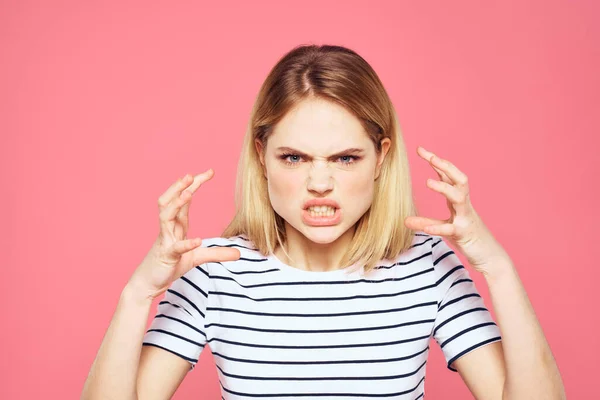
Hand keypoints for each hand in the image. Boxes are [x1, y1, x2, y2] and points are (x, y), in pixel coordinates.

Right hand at [127, 169, 240, 299]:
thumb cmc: (168, 266)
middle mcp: (168, 228)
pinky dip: (186, 243)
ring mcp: (165, 241)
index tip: (210, 171)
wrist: (147, 284)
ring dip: (176, 204)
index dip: (195, 185)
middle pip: (171, 201)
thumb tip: (239, 253)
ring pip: (166, 216)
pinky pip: (176, 248)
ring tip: (188, 193)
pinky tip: (197, 240)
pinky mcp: (166, 256)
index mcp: (176, 225)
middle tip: (193, 174)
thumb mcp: (196, 258)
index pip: (184, 199)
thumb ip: (216, 253)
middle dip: (181, 187)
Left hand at [404, 146, 510, 274]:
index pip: (448, 176)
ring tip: (427, 182)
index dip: (436, 162)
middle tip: (429, 156)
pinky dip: (439, 228)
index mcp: (459, 200)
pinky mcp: (465, 234)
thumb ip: (427, 221)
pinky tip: (427, 228)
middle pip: (458, 179)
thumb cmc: (467, 238)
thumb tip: (404, 220)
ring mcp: (466, 218)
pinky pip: (451, 229)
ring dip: (444, 188)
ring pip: (459, 197)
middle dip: (445, 165)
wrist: (490, 258)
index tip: (420, 149)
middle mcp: (464, 205)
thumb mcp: (445, 228)